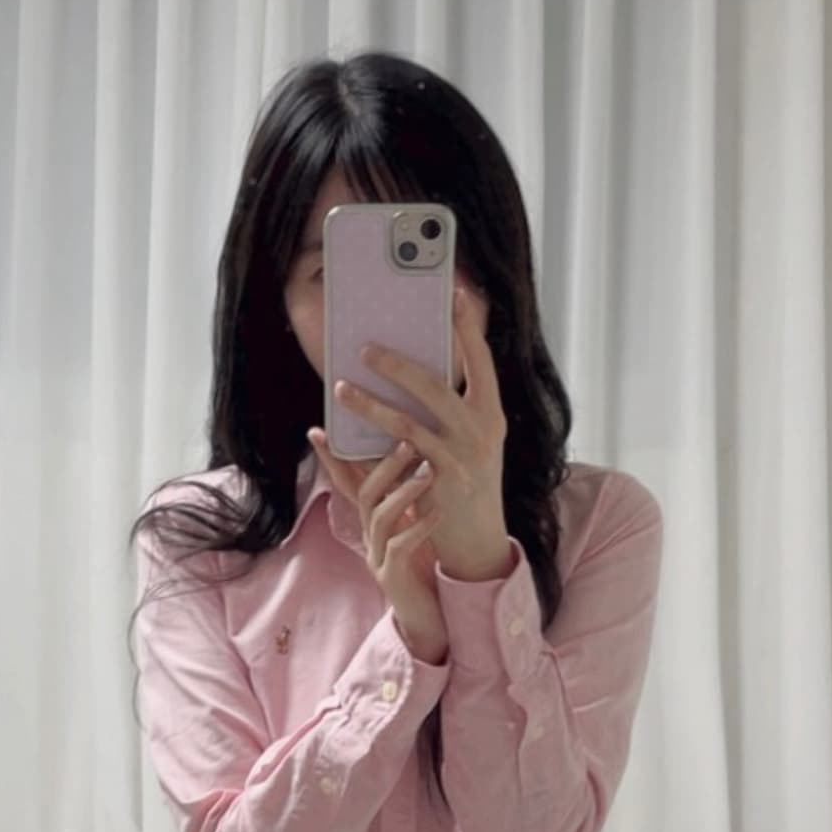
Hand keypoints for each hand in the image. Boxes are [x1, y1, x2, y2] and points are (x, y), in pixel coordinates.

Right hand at [306, 427, 448, 663]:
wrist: (431, 621)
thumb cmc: (427, 570)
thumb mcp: (414, 527)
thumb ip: (408, 500)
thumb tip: (418, 456)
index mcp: (373, 523)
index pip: (349, 484)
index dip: (334, 458)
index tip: (318, 430)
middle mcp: (370, 538)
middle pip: (364, 494)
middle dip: (383, 466)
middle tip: (405, 440)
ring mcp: (378, 558)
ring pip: (380, 518)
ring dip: (404, 491)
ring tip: (428, 471)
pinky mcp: (393, 578)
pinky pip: (400, 547)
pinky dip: (419, 526)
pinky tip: (438, 512)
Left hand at [332, 286, 513, 578]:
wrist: (478, 540)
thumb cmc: (465, 484)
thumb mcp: (467, 442)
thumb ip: (449, 408)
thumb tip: (413, 367)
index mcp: (491, 412)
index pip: (481, 359)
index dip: (468, 325)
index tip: (455, 291)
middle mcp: (482, 429)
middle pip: (436, 384)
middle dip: (397, 363)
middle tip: (364, 347)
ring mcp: (463, 456)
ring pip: (409, 420)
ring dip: (370, 403)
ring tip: (341, 388)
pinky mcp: (444, 481)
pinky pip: (403, 453)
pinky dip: (377, 440)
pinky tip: (350, 431)